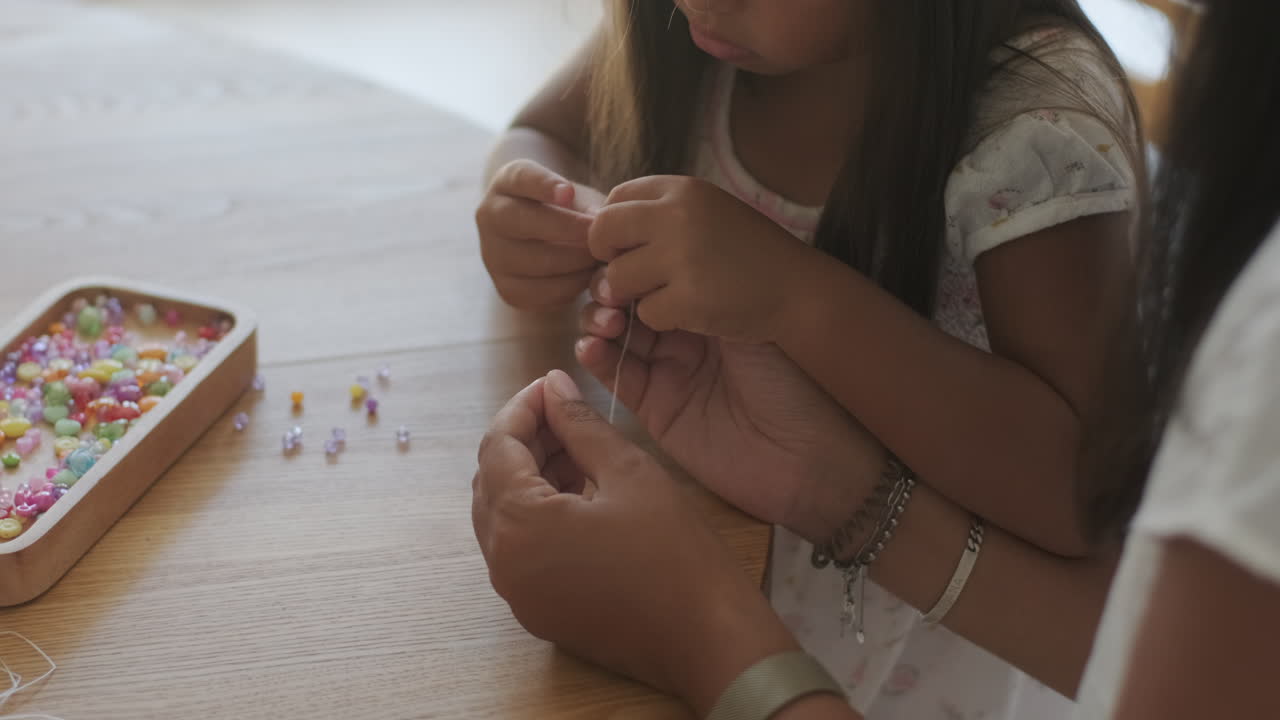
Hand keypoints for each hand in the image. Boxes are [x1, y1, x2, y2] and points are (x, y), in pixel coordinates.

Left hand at [473, 370, 798, 714]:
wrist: (709, 639)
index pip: (497, 447)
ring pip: (503, 517)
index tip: (553, 383)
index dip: (523, 407)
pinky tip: (578, 492)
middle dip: (523, 441)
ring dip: (529, 477)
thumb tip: (553, 385)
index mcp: (519, 526)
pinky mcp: (539, 612)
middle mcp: (503, 564)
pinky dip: (538, 515)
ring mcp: (518, 594)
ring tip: (577, 448)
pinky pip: (520, 551)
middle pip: (492, 482)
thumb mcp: (629, 472)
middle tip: (565, 411)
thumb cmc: (676, 553)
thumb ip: (580, 424)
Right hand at [476, 159, 607, 308]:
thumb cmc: (567, 211)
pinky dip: (569, 286)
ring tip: (598, 257)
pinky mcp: (506, 289)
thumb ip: (588, 206)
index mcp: (506, 182)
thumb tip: (599, 221)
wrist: (544, 242)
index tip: (569, 192)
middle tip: (598, 235)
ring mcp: (492, 255)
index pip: (520, 178)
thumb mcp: (578, 198)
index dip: (543, 184)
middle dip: (564, 228)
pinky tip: (587, 277)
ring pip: (530, 261)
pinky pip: (539, 291)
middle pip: (519, 220)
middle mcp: (489, 216)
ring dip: (572, 261)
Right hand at [577, 286, 885, 543]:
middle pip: (632, 301)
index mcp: (714, 307)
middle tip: (610, 286)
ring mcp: (667, 371)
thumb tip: (656, 256)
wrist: (808, 457)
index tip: (621, 250)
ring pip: (615, 337)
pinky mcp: (654, 409)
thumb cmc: (796, 383)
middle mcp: (687, 335)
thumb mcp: (753, 325)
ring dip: (599, 320)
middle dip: (613, 288)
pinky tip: (590, 346)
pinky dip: (597, 359)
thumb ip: (703, 294)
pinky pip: (617, 377)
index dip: (638, 262)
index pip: (663, 276)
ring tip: (606, 319)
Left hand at [588, 175, 811, 342]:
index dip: (615, 228)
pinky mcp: (689, 297)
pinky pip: (646, 313)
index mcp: (681, 189)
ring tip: (671, 293)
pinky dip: (663, 319)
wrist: (799, 290)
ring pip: (618, 278)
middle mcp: (677, 214)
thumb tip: (602, 230)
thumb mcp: (708, 213)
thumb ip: (660, 214)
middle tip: (634, 277)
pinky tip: (691, 312)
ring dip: (637, 294)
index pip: (615, 199)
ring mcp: (682, 256)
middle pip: (603, 233)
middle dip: (610, 259)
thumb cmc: (749, 254)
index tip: (633, 248)